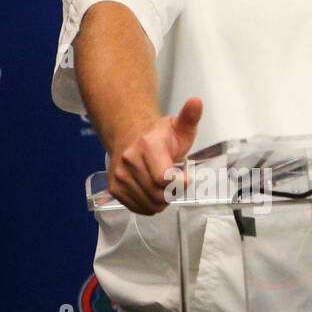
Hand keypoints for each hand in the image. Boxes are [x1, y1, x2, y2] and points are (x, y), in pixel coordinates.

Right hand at [107, 97, 203, 213]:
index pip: (164, 178)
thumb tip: (196, 102)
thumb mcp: (179, 127)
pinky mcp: (114, 188)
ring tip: (163, 185)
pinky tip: (152, 190)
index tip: (185, 176)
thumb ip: (189, 117)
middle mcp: (129, 159)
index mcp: (147, 144)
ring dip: (162, 200)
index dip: (180, 182)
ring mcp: (120, 175)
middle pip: (159, 195)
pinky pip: (140, 209)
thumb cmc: (159, 136)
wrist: (131, 137)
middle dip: (173, 192)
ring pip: (151, 205)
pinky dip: (150, 205)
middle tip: (174, 180)